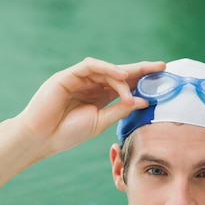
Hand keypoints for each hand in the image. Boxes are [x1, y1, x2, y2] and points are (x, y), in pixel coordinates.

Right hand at [17, 57, 164, 155]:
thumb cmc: (68, 132)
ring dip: (124, 76)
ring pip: (107, 70)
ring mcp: (79, 79)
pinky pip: (90, 66)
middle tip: (162, 67)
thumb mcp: (100, 122)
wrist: (41, 138)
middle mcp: (91, 85)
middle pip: (120, 73)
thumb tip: (144, 101)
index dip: (142, 81)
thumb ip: (120, 110)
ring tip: (137, 85)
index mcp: (100, 96)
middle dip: (141, 70)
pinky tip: (121, 77)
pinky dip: (107, 69)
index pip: (125, 85)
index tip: (162, 79)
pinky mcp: (68, 76)